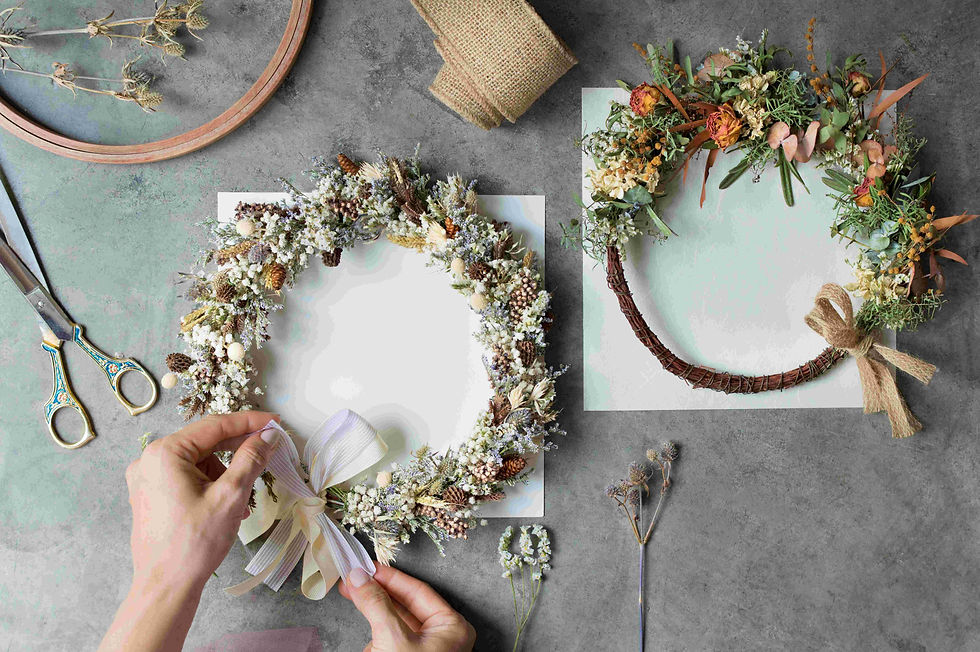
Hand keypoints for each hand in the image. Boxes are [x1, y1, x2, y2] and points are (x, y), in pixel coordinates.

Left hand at [100, 411, 280, 651]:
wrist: (165, 587)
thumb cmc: (194, 543)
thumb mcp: (231, 495)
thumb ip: (251, 458)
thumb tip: (268, 435)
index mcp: (164, 453)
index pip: (215, 426)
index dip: (249, 422)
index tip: (275, 422)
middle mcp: (149, 460)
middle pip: (205, 442)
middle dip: (239, 450)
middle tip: (269, 451)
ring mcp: (146, 478)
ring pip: (198, 461)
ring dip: (226, 472)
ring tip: (243, 498)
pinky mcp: (150, 495)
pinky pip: (186, 477)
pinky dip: (210, 484)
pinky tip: (227, 504)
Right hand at [339, 565, 475, 651]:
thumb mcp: (392, 639)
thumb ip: (376, 604)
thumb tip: (360, 577)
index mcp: (452, 628)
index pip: (417, 590)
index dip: (389, 577)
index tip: (366, 567)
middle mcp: (443, 638)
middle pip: (404, 606)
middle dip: (377, 599)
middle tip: (352, 582)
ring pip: (393, 627)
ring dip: (376, 631)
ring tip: (367, 634)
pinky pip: (389, 644)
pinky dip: (377, 646)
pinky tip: (373, 649)